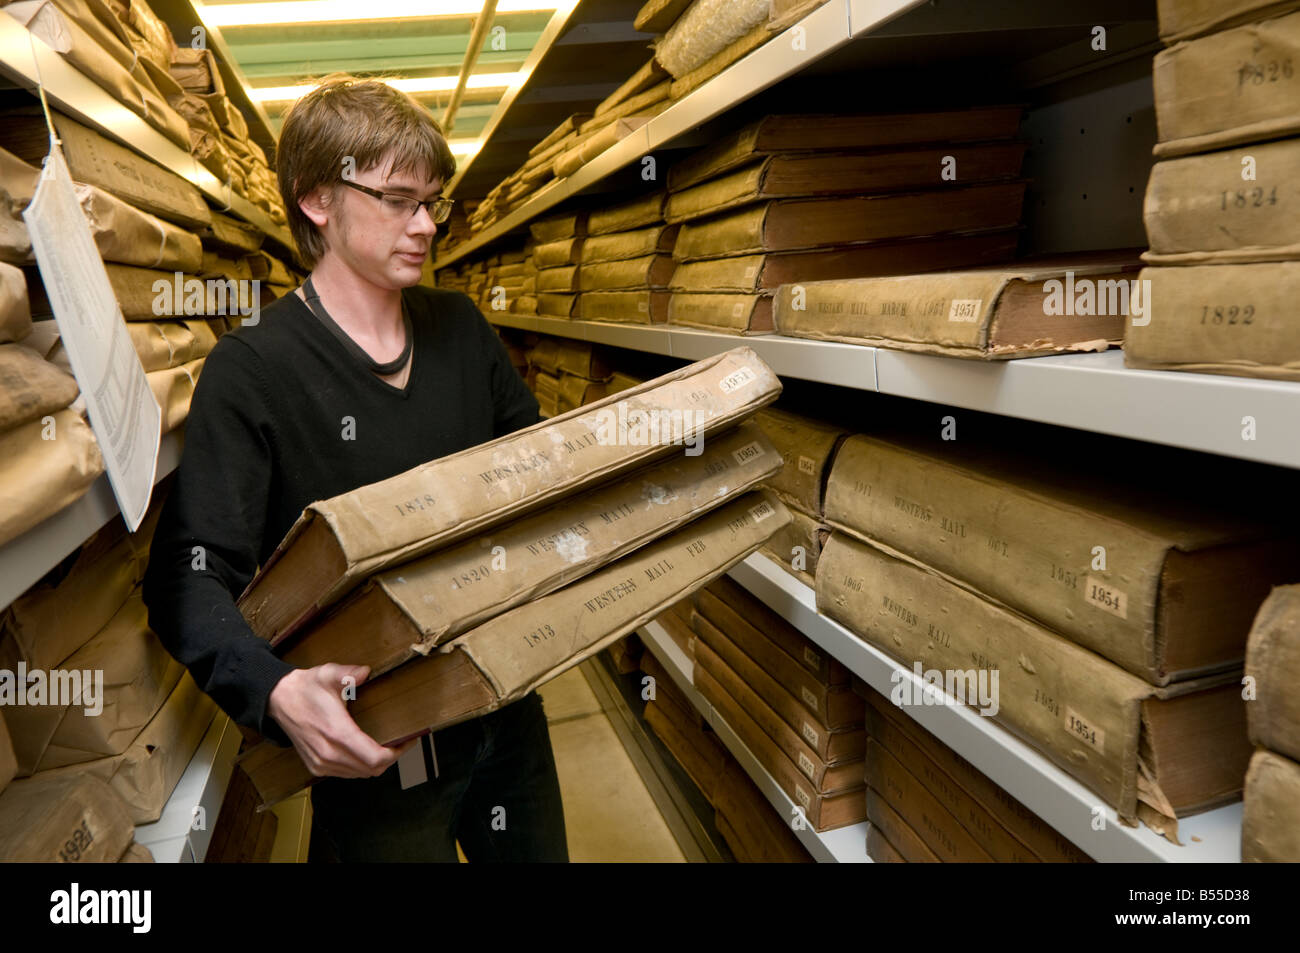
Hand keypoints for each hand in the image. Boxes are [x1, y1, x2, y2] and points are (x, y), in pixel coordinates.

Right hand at [267, 663, 416, 778]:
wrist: (278, 700)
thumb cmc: (305, 688)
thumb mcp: (328, 674)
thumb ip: (348, 673)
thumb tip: (365, 672)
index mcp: (337, 734)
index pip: (375, 758)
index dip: (396, 753)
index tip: (406, 740)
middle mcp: (329, 754)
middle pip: (371, 769)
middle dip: (390, 758)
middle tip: (400, 742)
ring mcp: (321, 763)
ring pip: (360, 774)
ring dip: (375, 764)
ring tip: (387, 746)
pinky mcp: (316, 766)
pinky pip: (346, 774)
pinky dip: (360, 767)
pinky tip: (366, 752)